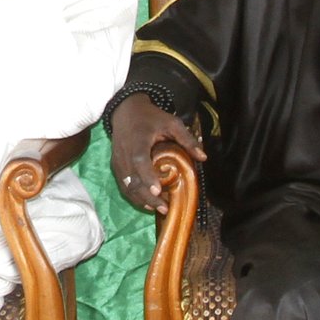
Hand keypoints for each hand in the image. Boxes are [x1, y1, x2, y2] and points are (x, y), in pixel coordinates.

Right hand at [108, 93, 204, 213]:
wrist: (125, 111)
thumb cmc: (151, 117)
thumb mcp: (171, 123)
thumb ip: (186, 139)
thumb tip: (203, 157)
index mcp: (138, 140)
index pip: (139, 160)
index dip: (148, 177)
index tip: (158, 191)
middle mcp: (125, 153)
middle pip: (132, 179)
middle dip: (148, 197)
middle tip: (165, 208)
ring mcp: (118, 161)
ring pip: (127, 186)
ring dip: (141, 200)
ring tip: (158, 209)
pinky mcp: (116, 166)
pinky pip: (123, 185)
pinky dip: (134, 197)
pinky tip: (147, 204)